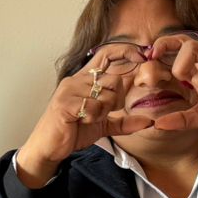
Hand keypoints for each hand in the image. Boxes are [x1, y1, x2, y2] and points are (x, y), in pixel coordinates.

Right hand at [15, 61, 152, 187]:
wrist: (48, 146)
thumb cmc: (72, 131)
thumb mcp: (102, 124)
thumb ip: (123, 121)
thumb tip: (149, 121)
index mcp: (84, 79)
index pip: (106, 54)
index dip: (125, 51)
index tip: (142, 56)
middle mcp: (76, 80)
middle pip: (113, 80)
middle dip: (116, 100)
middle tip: (103, 113)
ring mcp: (69, 90)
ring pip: (105, 95)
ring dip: (103, 111)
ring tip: (89, 118)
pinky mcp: (65, 103)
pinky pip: (93, 107)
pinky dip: (93, 118)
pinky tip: (81, 121)